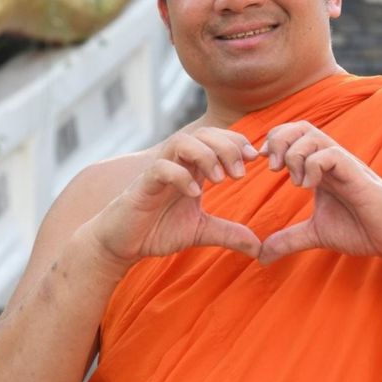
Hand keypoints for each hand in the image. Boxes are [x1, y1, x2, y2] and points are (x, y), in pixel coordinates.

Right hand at [90, 128, 262, 270]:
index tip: (254, 160)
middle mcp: (176, 163)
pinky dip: (180, 176)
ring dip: (206, 156)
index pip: (216, 138)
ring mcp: (158, 172)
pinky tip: (195, 194)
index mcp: (191, 167)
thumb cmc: (157, 230)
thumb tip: (259, 248)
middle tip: (240, 174)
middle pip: (203, 133)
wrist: (122, 243)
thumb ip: (228, 233)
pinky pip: (161, 168)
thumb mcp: (200, 231)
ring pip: (182, 142)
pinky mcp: (143, 186)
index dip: (237, 142)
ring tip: (220, 179)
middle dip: (227, 147)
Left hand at [257, 122, 381, 265]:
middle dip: (278, 140)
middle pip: (299, 126)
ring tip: (293, 181)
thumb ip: (288, 240)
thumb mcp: (316, 234)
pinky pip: (331, 155)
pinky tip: (308, 187)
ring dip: (293, 154)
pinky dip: (313, 166)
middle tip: (272, 168)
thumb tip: (261, 256)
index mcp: (319, 168)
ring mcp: (345, 164)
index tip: (262, 166)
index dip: (272, 143)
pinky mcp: (357, 175)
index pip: (292, 135)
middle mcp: (330, 160)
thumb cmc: (362, 230)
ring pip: (312, 135)